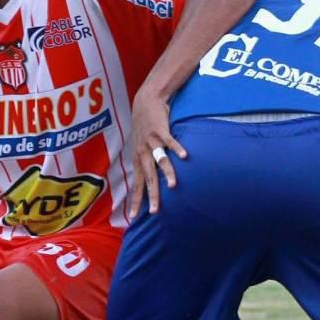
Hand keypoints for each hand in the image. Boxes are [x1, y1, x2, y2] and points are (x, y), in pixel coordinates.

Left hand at [129, 85, 186, 217]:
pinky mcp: (161, 131)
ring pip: (159, 160)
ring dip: (167, 173)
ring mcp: (152, 142)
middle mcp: (143, 153)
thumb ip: (145, 163)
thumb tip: (149, 179)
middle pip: (148, 178)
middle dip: (151, 195)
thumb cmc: (145, 128)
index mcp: (138, 159)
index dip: (136, 200)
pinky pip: (170, 141)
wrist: (146, 103)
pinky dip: (177, 148)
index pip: (137, 184)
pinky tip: (185, 157)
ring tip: (173, 186)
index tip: (135, 217)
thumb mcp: (140, 147)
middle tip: (155, 211)